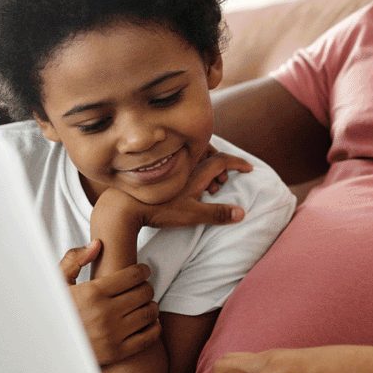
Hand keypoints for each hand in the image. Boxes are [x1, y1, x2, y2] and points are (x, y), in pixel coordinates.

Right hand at [60, 240, 160, 365]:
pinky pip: (150, 336)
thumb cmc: (55, 311)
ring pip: (150, 312)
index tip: (143, 271)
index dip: (143, 270)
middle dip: (147, 287)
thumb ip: (74, 260)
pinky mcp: (118, 352)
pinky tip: (148, 321)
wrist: (47, 349)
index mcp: (92, 293)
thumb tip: (98, 244)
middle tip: (142, 287)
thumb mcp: (57, 284)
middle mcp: (104, 314)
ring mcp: (112, 335)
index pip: (134, 275)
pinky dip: (155, 326)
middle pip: (145, 292)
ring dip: (151, 305)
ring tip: (144, 303)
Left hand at [95, 150, 253, 229]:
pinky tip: (189, 189)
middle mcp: (185, 165)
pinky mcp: (160, 175)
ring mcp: (172, 168)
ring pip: (197, 162)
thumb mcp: (192, 214)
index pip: (223, 160)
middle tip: (224, 184)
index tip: (249, 168)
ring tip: (209, 189)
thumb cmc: (158, 210)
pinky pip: (185, 167)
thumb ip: (217, 213)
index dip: (238, 163)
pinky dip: (195, 174)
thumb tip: (242, 212)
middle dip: (224, 169)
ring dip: (209, 172)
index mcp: (196, 171)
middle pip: (211, 157)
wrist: (122, 207)